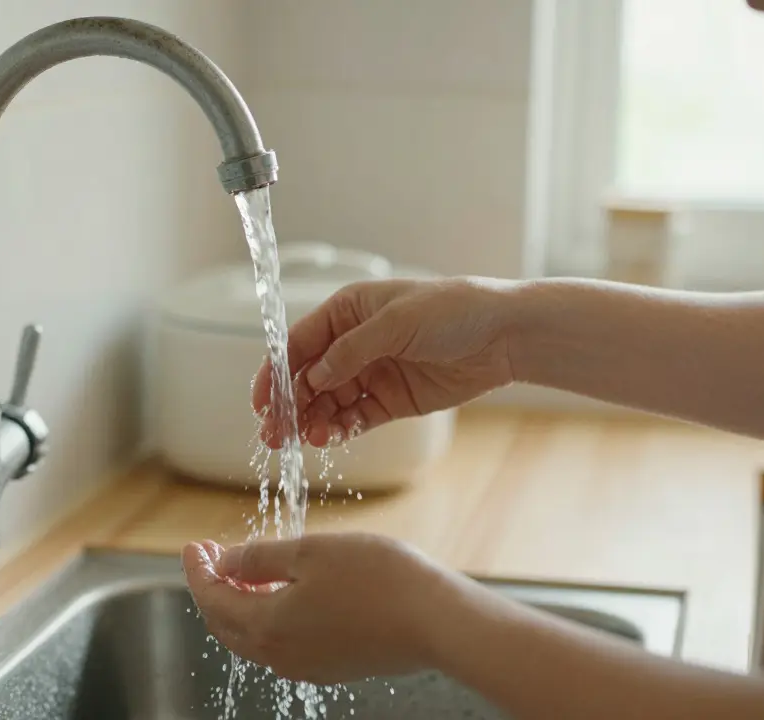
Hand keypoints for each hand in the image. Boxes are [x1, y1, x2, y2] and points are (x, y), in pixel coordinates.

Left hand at [181, 533, 463, 684]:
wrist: (437, 622)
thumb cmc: (379, 580)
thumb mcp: (310, 552)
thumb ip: (260, 559)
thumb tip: (227, 563)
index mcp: (267, 626)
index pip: (212, 599)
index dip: (198, 570)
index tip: (194, 545)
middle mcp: (281, 655)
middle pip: (226, 624)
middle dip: (212, 588)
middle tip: (210, 556)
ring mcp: (307, 665)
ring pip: (254, 637)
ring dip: (240, 603)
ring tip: (243, 570)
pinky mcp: (333, 666)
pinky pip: (283, 643)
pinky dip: (268, 617)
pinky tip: (282, 593)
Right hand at [253, 277, 518, 447]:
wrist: (503, 336)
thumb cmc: (454, 310)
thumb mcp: (397, 322)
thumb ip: (351, 350)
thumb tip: (315, 376)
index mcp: (347, 311)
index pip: (298, 344)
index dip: (275, 373)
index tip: (261, 401)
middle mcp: (352, 343)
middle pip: (307, 378)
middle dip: (288, 406)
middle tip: (273, 434)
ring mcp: (370, 373)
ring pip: (327, 403)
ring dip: (311, 421)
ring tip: (305, 439)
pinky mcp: (389, 401)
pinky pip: (354, 419)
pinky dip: (338, 430)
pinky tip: (328, 438)